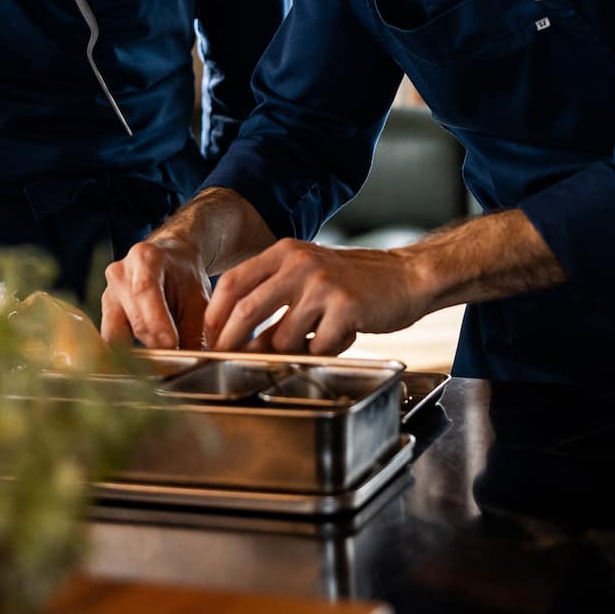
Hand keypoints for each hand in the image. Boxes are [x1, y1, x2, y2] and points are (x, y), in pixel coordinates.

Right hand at [100, 235, 211, 349]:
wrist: (171, 261)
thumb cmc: (185, 277)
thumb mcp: (198, 297)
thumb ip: (194, 329)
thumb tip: (193, 361)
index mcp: (145, 258)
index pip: (145, 291)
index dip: (158, 322)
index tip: (173, 344)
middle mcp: (120, 273)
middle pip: (133, 317)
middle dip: (155, 343)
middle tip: (175, 358)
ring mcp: (108, 292)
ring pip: (117, 333)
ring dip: (140, 350)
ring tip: (162, 355)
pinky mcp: (105, 312)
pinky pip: (111, 338)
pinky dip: (128, 351)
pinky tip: (147, 356)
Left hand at [203, 239, 423, 355]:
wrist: (406, 276)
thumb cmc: (352, 281)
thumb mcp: (307, 273)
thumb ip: (273, 295)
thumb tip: (237, 336)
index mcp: (284, 252)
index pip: (233, 282)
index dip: (215, 314)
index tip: (208, 338)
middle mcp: (299, 263)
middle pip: (247, 311)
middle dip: (232, 343)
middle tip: (228, 361)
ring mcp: (323, 285)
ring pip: (282, 338)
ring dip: (290, 352)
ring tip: (312, 342)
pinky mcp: (346, 308)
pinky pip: (318, 348)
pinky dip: (324, 352)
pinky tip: (340, 338)